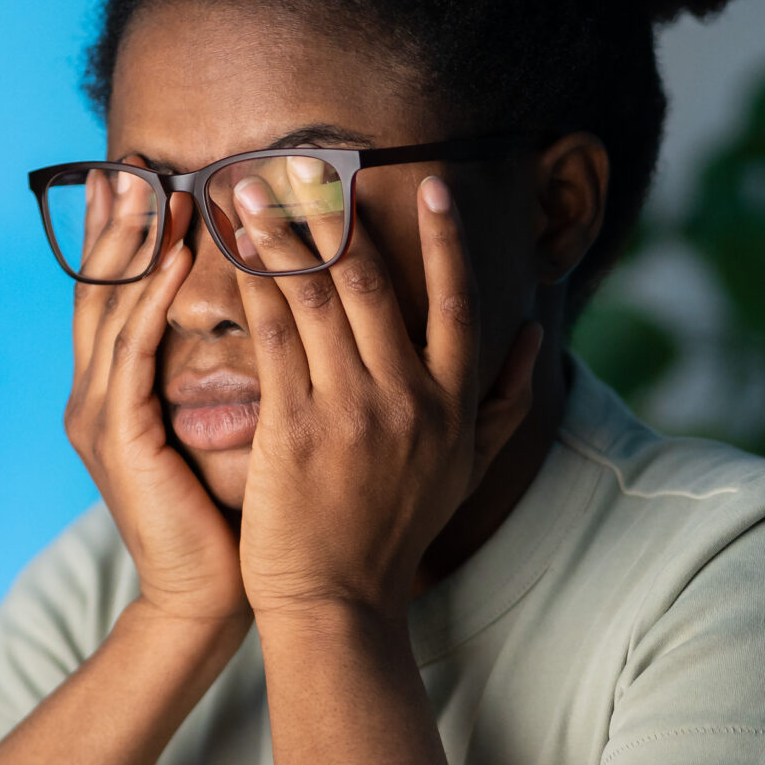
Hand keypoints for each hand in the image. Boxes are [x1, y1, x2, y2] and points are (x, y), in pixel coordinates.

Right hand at [64, 171, 248, 631]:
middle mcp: (94, 397)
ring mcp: (98, 416)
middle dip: (113, 224)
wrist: (208, 596)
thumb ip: (226, 369)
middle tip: (128, 162)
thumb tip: (270, 310)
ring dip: (131, 248)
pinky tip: (169, 261)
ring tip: (154, 190)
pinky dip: (148, 304)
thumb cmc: (229, 516)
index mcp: (115, 393)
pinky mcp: (117, 439)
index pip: (115, 296)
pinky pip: (132, 356)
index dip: (120, 237)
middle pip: (98, 289)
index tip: (136, 177)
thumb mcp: (226, 425)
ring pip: (110, 311)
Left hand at [230, 169, 542, 622]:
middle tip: (308, 163)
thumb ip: (505, 401)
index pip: (457, 302)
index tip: (431, 185)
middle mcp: (408, 398)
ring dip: (281, 233)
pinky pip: (271, 335)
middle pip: (373, 282)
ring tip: (249, 188)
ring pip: (316, 297)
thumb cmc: (397, 533)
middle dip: (337, 214)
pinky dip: (251, 284)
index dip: (446, 239)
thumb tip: (535, 337)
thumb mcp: (468, 470)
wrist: (338, 601)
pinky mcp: (294, 425)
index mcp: (453, 404)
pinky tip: (229, 250)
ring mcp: (350, 409)